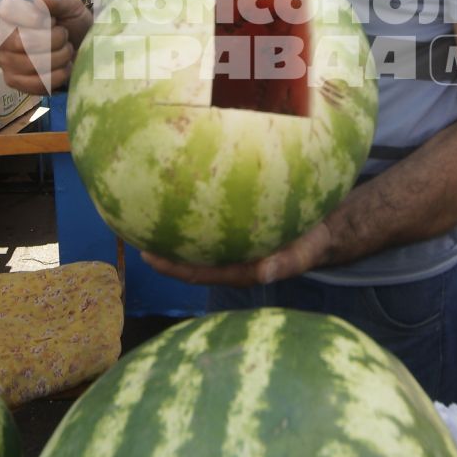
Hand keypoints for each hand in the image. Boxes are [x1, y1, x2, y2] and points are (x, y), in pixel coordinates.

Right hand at [0, 0, 92, 93]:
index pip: (9, 11)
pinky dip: (57, 76)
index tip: (52, 20)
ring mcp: (4, 59)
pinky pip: (35, 83)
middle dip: (54, 40)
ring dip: (58, 58)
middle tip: (64, 36)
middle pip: (22, 42)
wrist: (82, 50)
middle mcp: (0, 35)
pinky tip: (63, 68)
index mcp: (10, 11)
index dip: (34, 17)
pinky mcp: (13, 81)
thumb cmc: (71, 24)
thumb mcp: (71, 6)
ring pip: (31, 64)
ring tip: (65, 51)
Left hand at [140, 221, 336, 287]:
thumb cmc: (311, 242)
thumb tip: (264, 273)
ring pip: (195, 237)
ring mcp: (231, 242)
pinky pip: (209, 216)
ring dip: (171, 227)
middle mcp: (229, 257)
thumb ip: (284, 262)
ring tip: (142, 208)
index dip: (172, 267)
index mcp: (239, 270)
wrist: (324, 227)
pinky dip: (192, 206)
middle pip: (188, 256)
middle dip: (160, 248)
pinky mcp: (236, 223)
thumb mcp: (302, 253)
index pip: (198, 272)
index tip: (149, 256)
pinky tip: (178, 183)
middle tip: (132, 231)